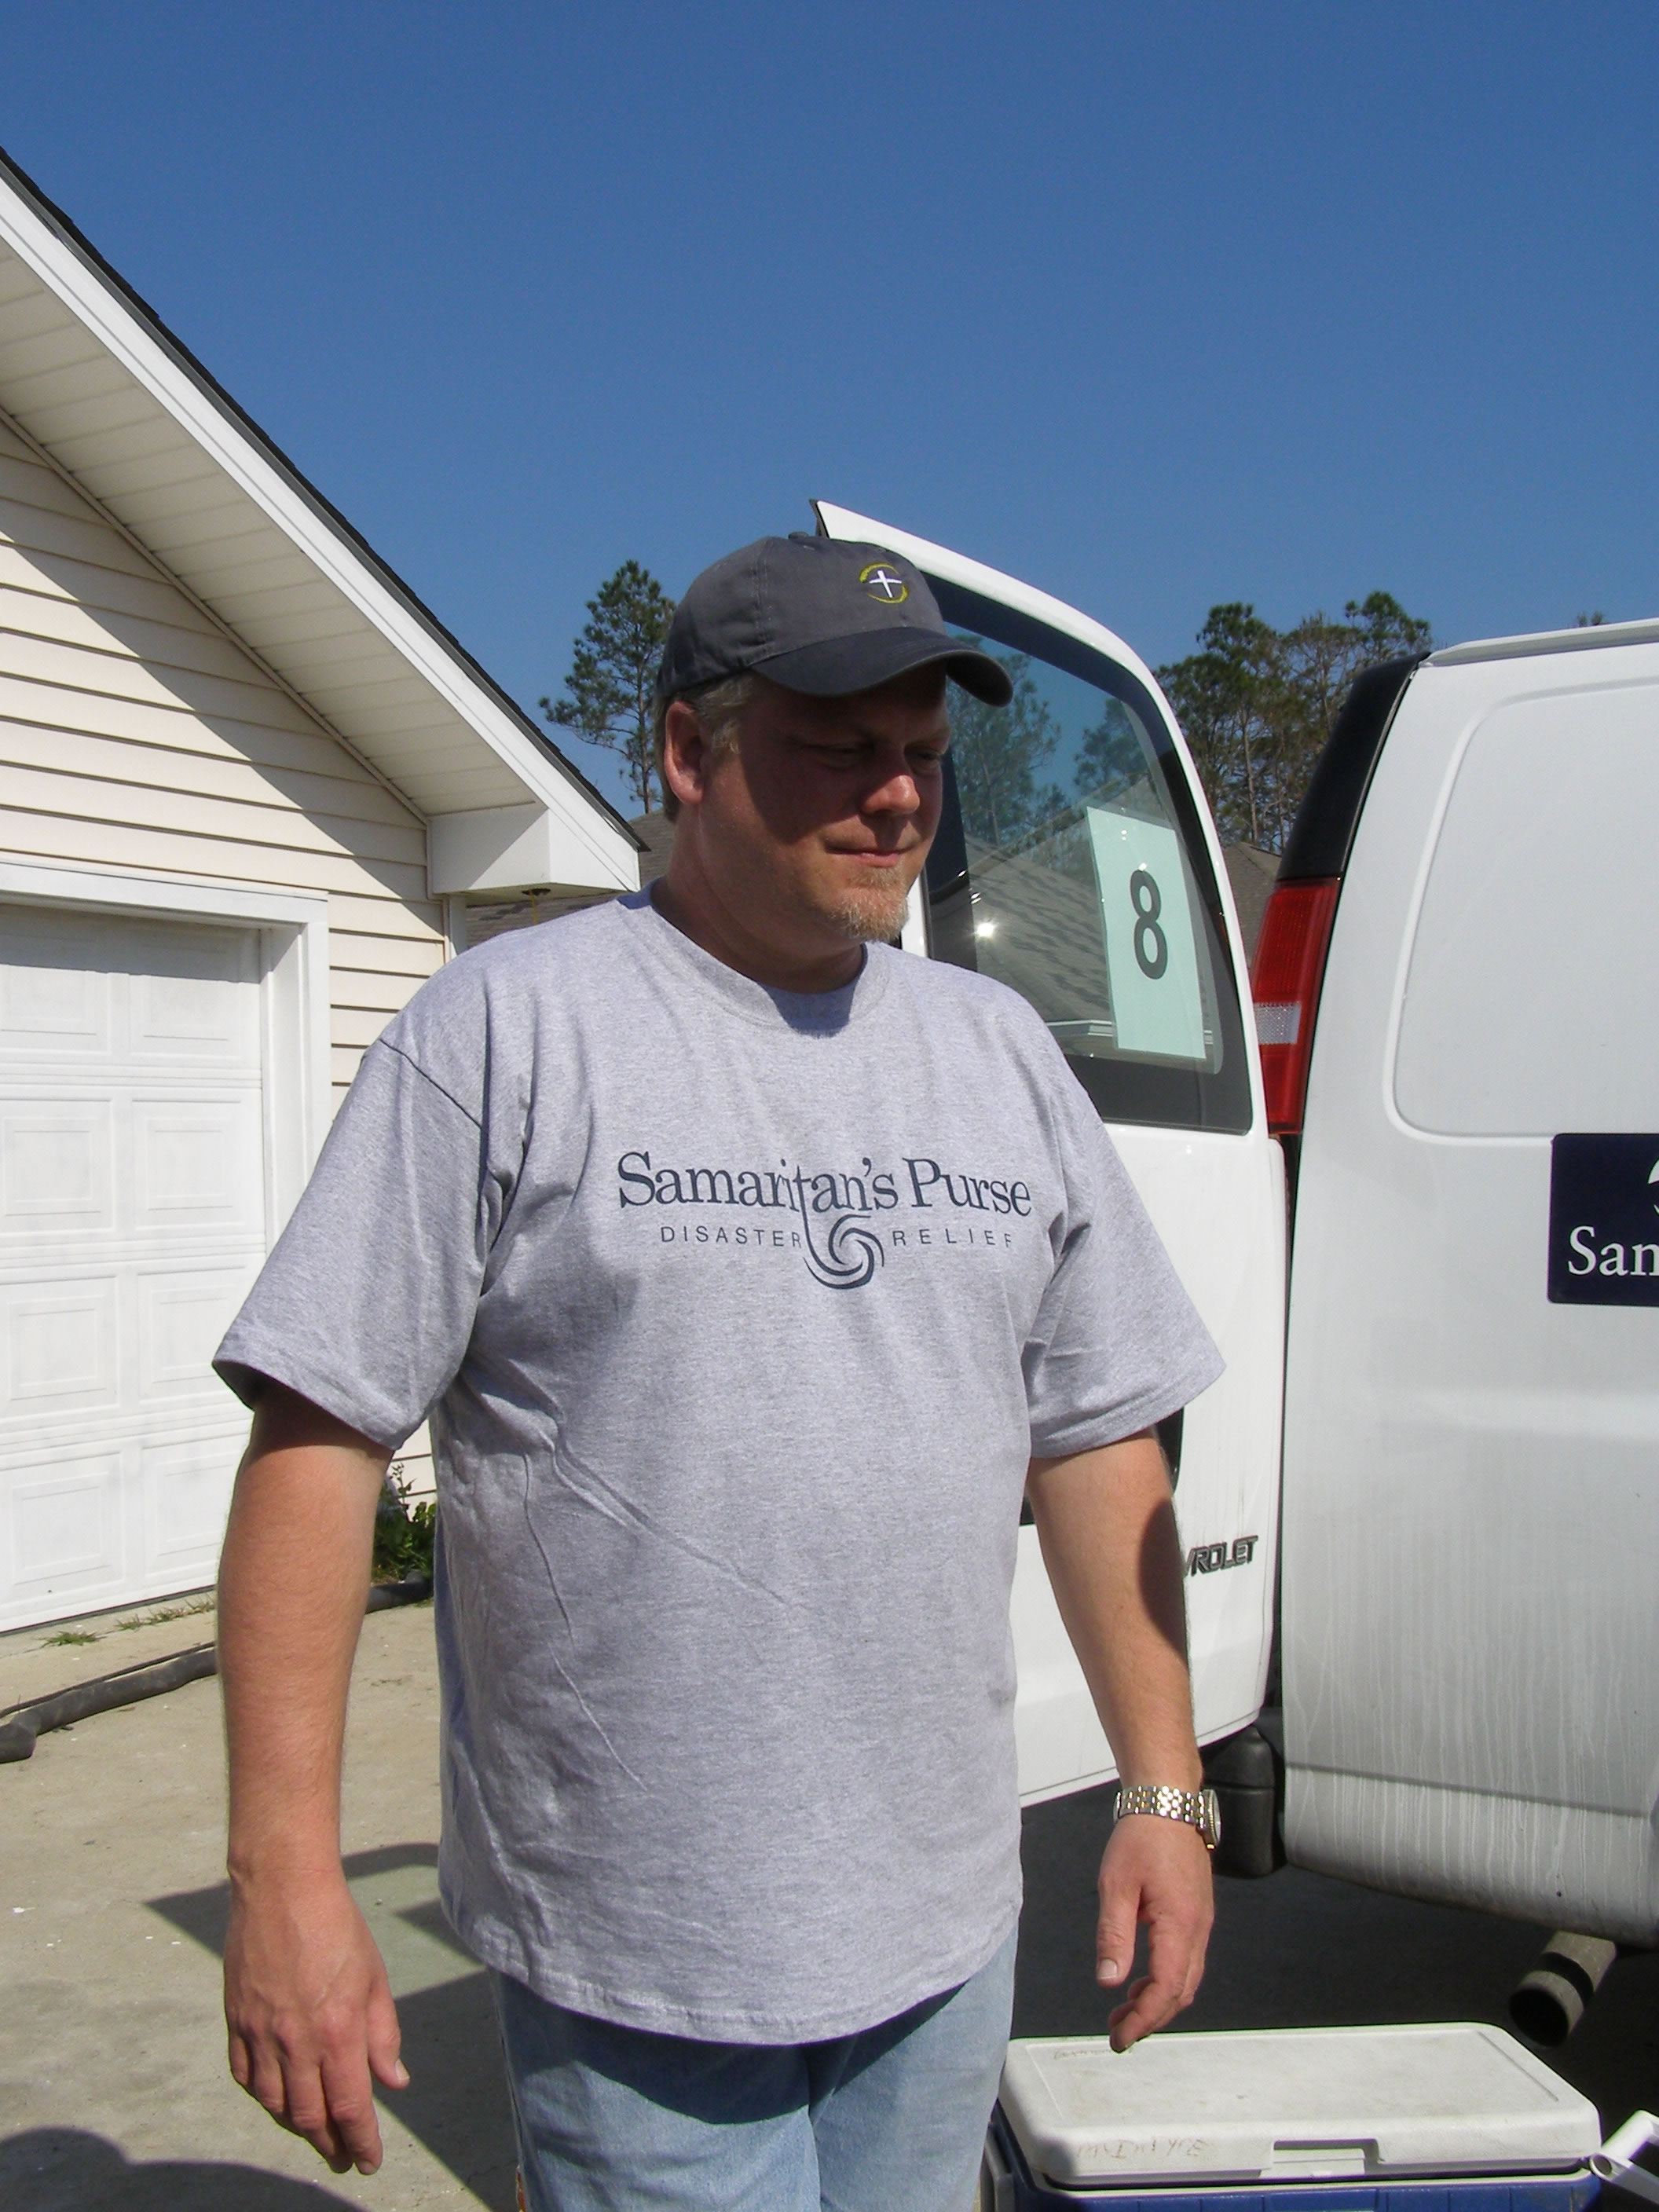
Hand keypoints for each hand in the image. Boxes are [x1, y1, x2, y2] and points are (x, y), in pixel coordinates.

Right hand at [224, 1869, 407, 2173]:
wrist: (282, 1888)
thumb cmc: (338, 1927)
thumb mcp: (375, 1979)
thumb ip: (384, 2035)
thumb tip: (394, 2083)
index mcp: (337, 2031)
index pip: (350, 2107)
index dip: (361, 2141)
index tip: (370, 2162)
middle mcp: (295, 2041)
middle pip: (310, 2116)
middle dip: (330, 2145)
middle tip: (344, 2157)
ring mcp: (260, 2033)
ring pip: (275, 2104)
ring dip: (297, 2127)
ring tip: (316, 2133)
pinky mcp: (235, 2021)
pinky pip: (245, 2078)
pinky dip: (263, 2098)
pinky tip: (278, 2099)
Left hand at [1095, 1812, 1213, 2050]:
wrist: (1167, 1803)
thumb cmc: (1141, 1837)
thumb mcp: (1116, 1886)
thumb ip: (1114, 1936)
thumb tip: (1109, 1982)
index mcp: (1180, 1924)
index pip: (1165, 1990)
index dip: (1144, 2020)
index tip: (1120, 2037)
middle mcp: (1198, 1928)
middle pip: (1180, 1992)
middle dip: (1150, 2018)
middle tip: (1118, 2031)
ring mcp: (1201, 1921)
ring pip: (1186, 1979)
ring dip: (1158, 2000)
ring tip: (1124, 2010)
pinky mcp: (1196, 1913)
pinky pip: (1186, 1960)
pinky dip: (1166, 1979)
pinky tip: (1140, 1978)